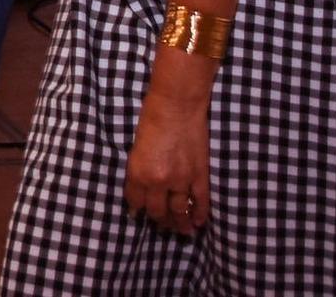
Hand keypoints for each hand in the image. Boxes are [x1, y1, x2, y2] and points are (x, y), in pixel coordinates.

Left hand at [124, 89, 209, 235]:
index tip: (138, 215)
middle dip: (159, 221)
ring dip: (180, 223)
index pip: (136, 201)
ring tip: (181, 231)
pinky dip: (199, 213)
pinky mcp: (199, 175)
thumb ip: (139, 168)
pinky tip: (199, 222)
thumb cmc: (152, 117)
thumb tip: (141, 185)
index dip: (137, 210)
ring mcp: (181, 180)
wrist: (177, 104)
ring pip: (179, 210)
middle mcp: (158, 181)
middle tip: (162, 226)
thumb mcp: (136, 146)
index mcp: (138, 173)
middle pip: (158, 211)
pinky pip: (200, 201)